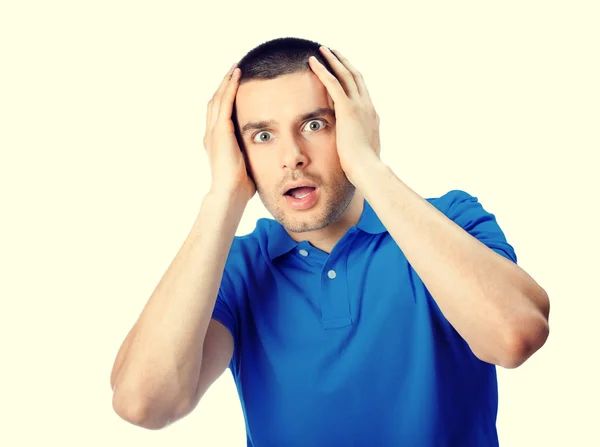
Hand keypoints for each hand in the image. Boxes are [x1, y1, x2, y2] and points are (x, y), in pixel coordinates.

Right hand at [203, 63, 255, 201]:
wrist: (229, 194)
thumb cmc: (241, 187)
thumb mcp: (247, 166)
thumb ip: (252, 156)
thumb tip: (268, 157)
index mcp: (217, 142)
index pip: (220, 114)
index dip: (227, 98)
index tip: (236, 86)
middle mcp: (211, 134)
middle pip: (216, 101)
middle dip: (225, 85)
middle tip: (235, 69)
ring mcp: (213, 132)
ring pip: (218, 98)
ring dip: (227, 81)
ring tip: (236, 67)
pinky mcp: (220, 131)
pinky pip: (224, 102)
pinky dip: (230, 87)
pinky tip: (237, 75)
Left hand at [308, 47, 380, 181]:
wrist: (367, 168)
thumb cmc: (363, 167)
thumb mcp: (362, 152)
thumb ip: (358, 144)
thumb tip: (354, 148)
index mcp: (371, 116)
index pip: (361, 91)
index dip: (352, 77)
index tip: (344, 69)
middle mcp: (367, 106)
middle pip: (355, 77)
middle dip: (343, 63)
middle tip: (333, 52)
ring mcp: (359, 106)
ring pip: (345, 74)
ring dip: (333, 60)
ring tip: (322, 50)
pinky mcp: (347, 109)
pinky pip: (334, 83)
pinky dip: (323, 70)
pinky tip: (313, 61)